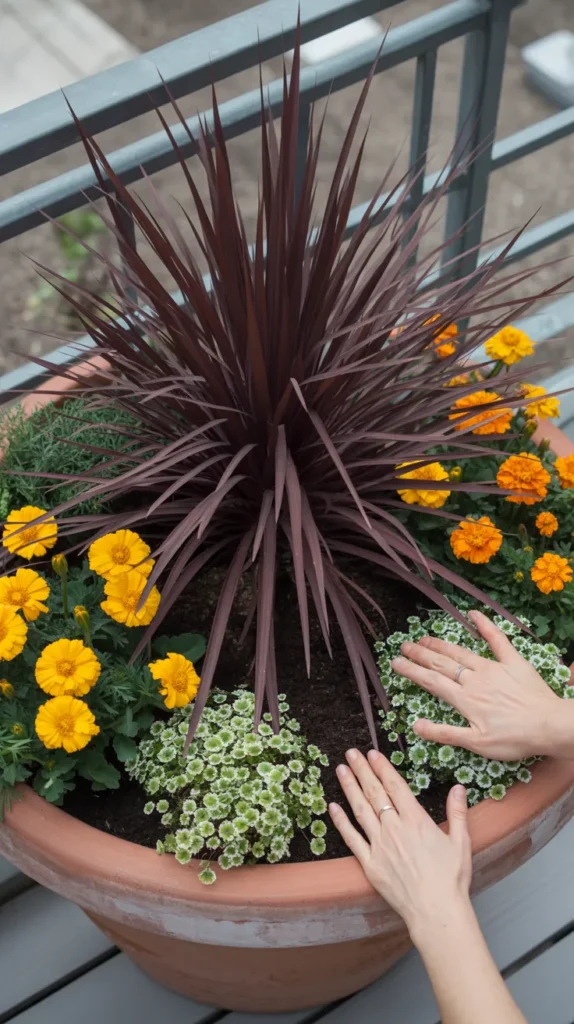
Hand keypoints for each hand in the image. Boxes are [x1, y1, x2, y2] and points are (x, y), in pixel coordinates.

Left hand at [329, 748, 471, 936]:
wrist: (436, 911)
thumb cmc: (451, 879)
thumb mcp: (461, 842)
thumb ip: (458, 812)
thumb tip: (458, 788)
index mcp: (416, 821)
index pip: (395, 786)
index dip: (382, 768)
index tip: (372, 754)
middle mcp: (394, 829)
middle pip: (375, 793)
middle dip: (362, 770)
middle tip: (351, 753)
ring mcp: (379, 846)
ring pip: (360, 810)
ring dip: (350, 788)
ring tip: (341, 769)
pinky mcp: (370, 864)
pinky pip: (351, 839)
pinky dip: (341, 821)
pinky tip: (332, 807)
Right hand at [390, 609, 567, 760]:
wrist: (548, 726)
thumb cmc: (514, 739)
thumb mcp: (476, 744)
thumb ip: (444, 733)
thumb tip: (415, 726)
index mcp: (464, 699)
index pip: (431, 682)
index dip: (411, 671)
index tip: (395, 662)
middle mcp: (474, 679)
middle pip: (441, 664)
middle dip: (420, 654)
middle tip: (404, 645)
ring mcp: (493, 668)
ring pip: (460, 653)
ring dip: (440, 645)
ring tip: (424, 637)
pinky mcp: (512, 662)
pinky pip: (497, 639)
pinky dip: (485, 625)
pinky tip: (473, 613)